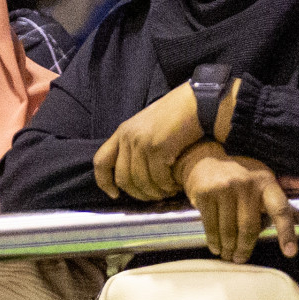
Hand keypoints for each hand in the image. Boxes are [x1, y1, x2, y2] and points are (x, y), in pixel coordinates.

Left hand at [94, 84, 205, 201]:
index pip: (101, 161)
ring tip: (167, 192)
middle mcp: (128, 138)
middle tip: (154, 196)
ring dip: (155, 192)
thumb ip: (135, 144)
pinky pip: (158, 179)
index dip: (104, 181)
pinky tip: (175, 185)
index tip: (114, 194)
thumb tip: (132, 173)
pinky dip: (167, 186)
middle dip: (138, 194)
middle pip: (123, 178)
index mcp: (122, 132)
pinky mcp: (158, 148)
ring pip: (141, 182)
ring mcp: (141, 143)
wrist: (197, 103)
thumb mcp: (147, 126)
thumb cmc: (177, 115)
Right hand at [176, 141, 298, 262]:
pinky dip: (213, 240)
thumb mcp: (263, 175)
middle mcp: (246, 185)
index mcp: (266, 182)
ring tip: (227, 256)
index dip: (286, 232)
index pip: (280, 210)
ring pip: (229, 229)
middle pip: (249, 227)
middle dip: (245, 248)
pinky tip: (216, 247)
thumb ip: (288, 183)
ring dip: (228, 247)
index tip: (290, 253)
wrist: (203, 158)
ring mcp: (224, 189)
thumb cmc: (240, 172)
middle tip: (240, 259)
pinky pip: (211, 225)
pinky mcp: (205, 194)